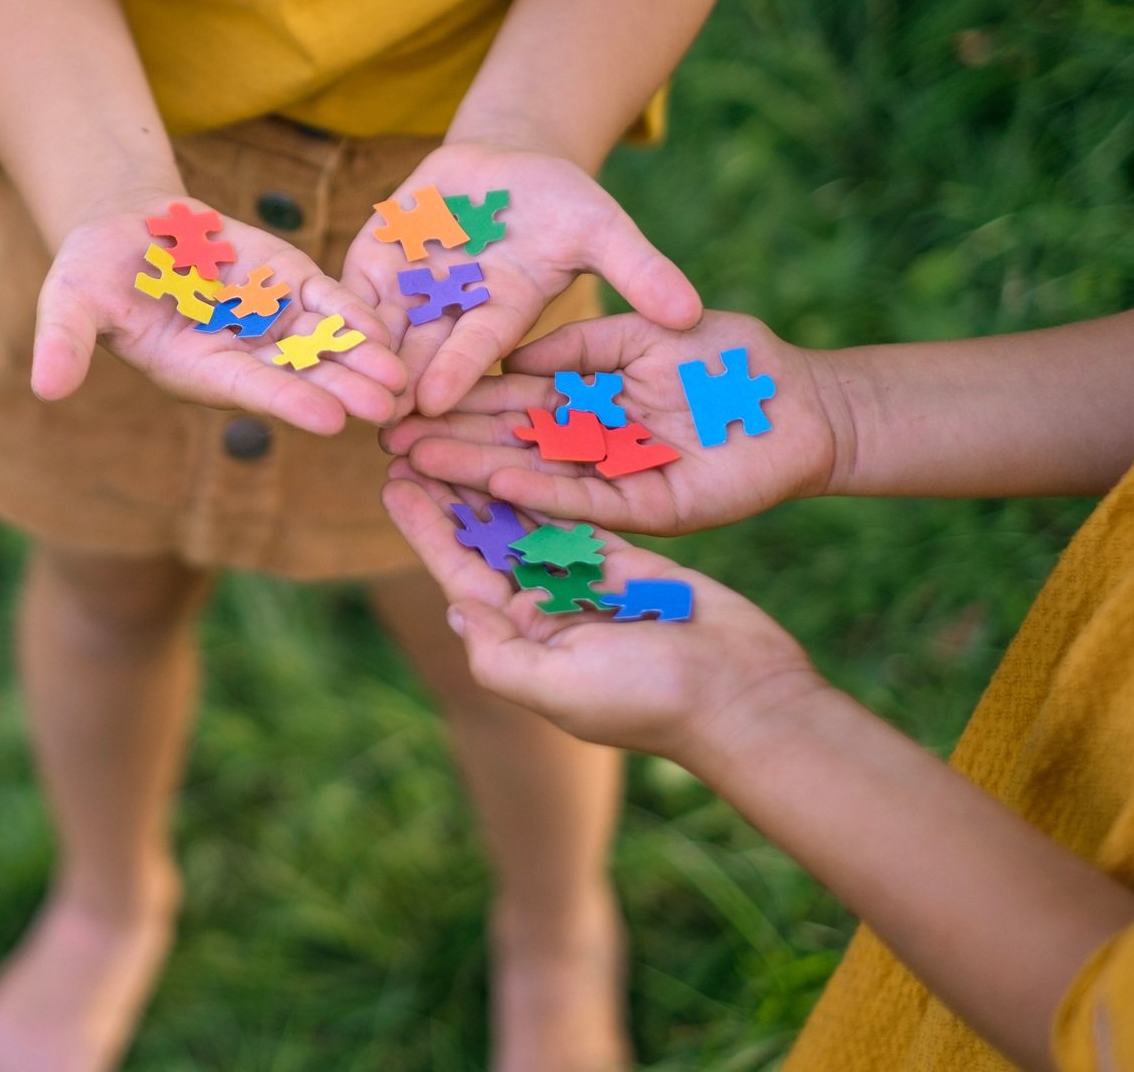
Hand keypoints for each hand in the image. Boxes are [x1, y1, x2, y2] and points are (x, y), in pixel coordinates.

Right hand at [33, 201, 408, 434]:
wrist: (125, 227)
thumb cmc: (90, 270)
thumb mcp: (69, 301)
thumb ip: (63, 344)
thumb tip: (44, 388)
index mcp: (193, 368)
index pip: (246, 388)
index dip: (287, 401)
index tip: (329, 419)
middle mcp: (239, 354)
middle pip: (299, 375)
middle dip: (343, 389)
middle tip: (388, 407)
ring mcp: (268, 321)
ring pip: (324, 345)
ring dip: (363, 361)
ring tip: (405, 377)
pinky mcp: (288, 285)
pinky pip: (328, 302)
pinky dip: (358, 315)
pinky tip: (394, 329)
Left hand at [339, 143, 702, 418]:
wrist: (506, 162)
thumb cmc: (563, 200)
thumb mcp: (603, 226)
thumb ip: (639, 267)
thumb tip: (692, 313)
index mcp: (504, 314)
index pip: (476, 351)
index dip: (455, 372)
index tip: (435, 400)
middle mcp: (452, 317)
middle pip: (419, 356)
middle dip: (394, 386)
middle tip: (368, 422)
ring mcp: (411, 292)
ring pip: (377, 331)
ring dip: (356, 358)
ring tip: (331, 385)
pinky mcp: (375, 264)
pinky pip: (348, 290)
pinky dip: (332, 309)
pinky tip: (311, 329)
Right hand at [382, 311, 854, 534]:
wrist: (808, 400)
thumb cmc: (734, 357)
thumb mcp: (643, 332)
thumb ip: (581, 345)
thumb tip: (513, 357)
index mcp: (587, 404)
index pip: (510, 403)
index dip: (460, 400)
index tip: (407, 394)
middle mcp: (591, 448)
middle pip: (507, 444)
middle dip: (447, 442)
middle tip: (386, 441)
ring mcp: (616, 482)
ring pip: (533, 478)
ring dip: (474, 471)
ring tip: (416, 466)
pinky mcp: (649, 510)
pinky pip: (587, 503)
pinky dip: (540, 493)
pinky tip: (492, 481)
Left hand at [382, 463, 823, 763]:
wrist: (742, 696)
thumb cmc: (649, 700)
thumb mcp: (558, 687)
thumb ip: (499, 653)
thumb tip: (456, 610)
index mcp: (520, 641)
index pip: (460, 576)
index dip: (425, 529)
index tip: (391, 482)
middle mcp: (544, 609)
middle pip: (485, 540)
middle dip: (449, 494)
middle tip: (413, 439)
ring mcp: (585, 581)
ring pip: (525, 520)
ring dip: (490, 480)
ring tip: (457, 432)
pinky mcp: (626, 558)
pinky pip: (576, 513)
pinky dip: (546, 483)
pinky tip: (518, 446)